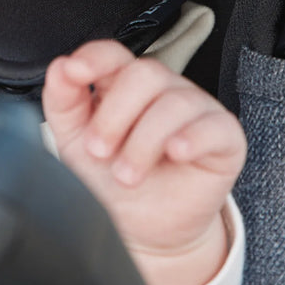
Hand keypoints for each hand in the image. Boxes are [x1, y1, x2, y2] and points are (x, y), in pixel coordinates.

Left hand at [42, 40, 245, 284]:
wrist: (144, 229)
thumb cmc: (112, 179)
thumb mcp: (75, 142)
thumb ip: (63, 102)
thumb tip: (60, 66)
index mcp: (123, 84)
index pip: (113, 55)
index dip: (95, 58)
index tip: (75, 72)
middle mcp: (162, 89)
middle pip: (144, 74)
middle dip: (115, 115)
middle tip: (99, 152)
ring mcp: (196, 109)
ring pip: (175, 102)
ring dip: (144, 141)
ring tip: (127, 175)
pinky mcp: (224, 136)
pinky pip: (214, 125)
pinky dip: (192, 138)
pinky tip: (175, 153)